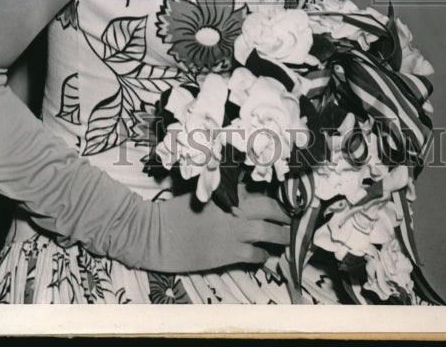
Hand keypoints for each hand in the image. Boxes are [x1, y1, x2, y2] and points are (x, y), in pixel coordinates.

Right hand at [144, 189, 290, 273]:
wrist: (157, 234)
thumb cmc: (174, 212)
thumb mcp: (200, 195)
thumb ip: (221, 194)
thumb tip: (242, 196)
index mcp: (224, 191)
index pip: (256, 189)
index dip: (271, 196)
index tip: (280, 202)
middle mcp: (233, 209)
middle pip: (269, 207)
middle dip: (283, 214)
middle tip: (289, 219)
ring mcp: (232, 231)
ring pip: (268, 232)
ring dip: (280, 236)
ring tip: (285, 239)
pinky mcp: (228, 253)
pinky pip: (255, 254)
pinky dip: (263, 255)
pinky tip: (264, 256)